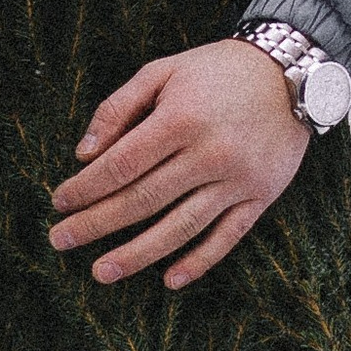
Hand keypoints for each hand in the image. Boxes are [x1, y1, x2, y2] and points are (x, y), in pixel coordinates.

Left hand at [46, 38, 307, 291]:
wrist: (291, 73)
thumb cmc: (215, 71)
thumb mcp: (162, 71)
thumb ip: (118, 108)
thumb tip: (83, 154)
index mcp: (180, 119)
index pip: (121, 164)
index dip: (86, 187)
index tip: (59, 202)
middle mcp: (209, 154)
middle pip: (143, 200)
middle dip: (96, 224)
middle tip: (60, 241)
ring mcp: (237, 179)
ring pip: (181, 227)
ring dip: (138, 254)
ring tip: (102, 273)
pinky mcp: (261, 196)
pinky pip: (227, 237)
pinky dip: (200, 261)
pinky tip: (170, 280)